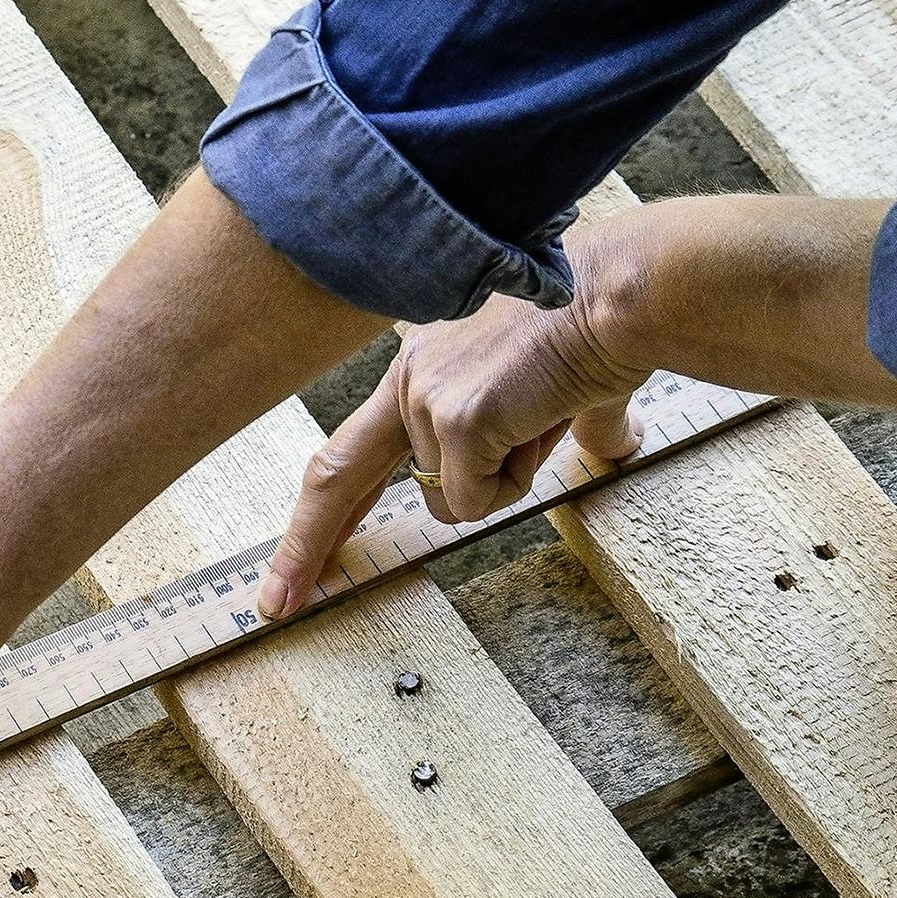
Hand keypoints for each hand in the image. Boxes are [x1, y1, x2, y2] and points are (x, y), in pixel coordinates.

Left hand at [259, 287, 638, 617]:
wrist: (621, 293)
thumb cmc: (598, 329)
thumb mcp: (556, 387)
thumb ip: (557, 426)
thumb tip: (615, 444)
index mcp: (420, 368)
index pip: (355, 448)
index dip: (326, 507)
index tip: (296, 557)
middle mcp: (409, 378)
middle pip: (335, 477)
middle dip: (302, 550)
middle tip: (274, 604)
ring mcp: (427, 398)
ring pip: (447, 501)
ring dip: (502, 483)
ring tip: (540, 422)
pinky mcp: (456, 418)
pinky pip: (475, 499)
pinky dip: (517, 480)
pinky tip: (540, 422)